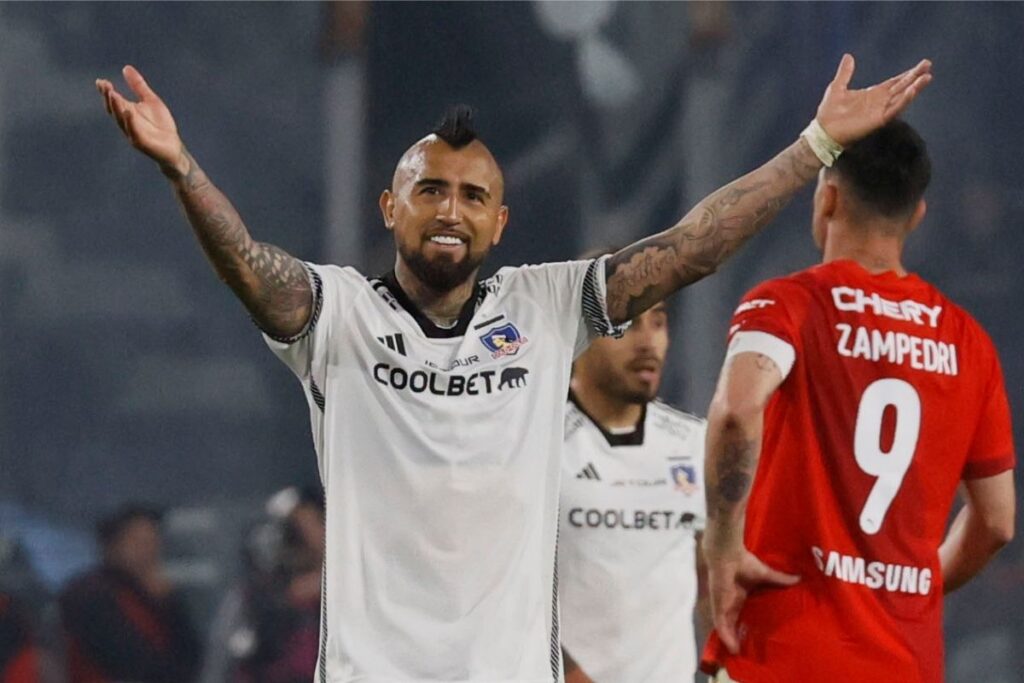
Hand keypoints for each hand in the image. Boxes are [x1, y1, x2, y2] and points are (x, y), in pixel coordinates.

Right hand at [95, 65, 186, 174]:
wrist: (173, 147)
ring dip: (116, 107)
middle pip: (114, 109)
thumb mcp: (151, 100)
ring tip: (112, 94)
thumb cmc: (161, 125)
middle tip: (104, 85)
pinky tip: (128, 111)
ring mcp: (132, 133)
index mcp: (127, 111)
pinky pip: (133, 131)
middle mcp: (126, 122)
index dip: (106, 91)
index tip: (100, 81)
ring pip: (121, 119)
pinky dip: (130, 121)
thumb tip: (126, 68)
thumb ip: (139, 86)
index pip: (113, 100)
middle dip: (108, 97)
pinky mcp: (141, 142)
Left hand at [707, 547, 798, 654]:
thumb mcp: (765, 574)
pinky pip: (720, 625)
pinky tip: (732, 647)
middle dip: (736, 635)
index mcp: (739, 595)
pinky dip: (725, 636)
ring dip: (730, 639)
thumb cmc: (743, 562)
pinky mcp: (718, 606)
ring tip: (738, 653)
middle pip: (732, 623)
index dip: (744, 624)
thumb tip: (798, 579)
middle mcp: (730, 602)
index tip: (752, 635)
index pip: (741, 613)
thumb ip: (780, 579)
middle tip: (745, 650)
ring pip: (725, 627)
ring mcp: (723, 605)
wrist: (727, 555)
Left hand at [816, 54, 931, 145]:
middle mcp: (880, 102)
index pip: (895, 82)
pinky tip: (912, 91)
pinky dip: (904, 101)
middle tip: (928, 66)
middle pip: (902, 87)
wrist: (823, 130)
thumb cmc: (829, 112)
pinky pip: (894, 109)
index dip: (907, 74)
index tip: (922, 65)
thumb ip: (845, 73)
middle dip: (915, 77)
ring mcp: (880, 111)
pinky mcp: (878, 120)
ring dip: (915, 88)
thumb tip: (848, 56)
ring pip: (902, 97)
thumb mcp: (837, 87)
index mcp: (873, 93)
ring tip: (927, 77)